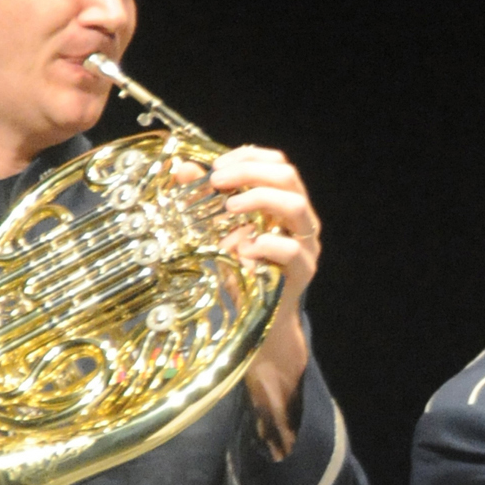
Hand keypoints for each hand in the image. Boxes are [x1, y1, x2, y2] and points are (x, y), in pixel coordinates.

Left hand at [206, 145, 320, 448]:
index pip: (278, 164)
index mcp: (284, 205)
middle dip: (249, 172)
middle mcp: (300, 221)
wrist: (258, 327)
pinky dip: (262, 244)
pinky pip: (289, 250)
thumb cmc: (240, 276)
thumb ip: (205, 202)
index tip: (217, 166)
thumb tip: (179, 168)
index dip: (249, 156)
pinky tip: (240, 250)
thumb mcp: (218, 234)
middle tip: (217, 181)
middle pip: (288, 177)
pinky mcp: (302, 271)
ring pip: (295, 206)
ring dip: (257, 199)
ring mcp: (305, 245)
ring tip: (227, 208)